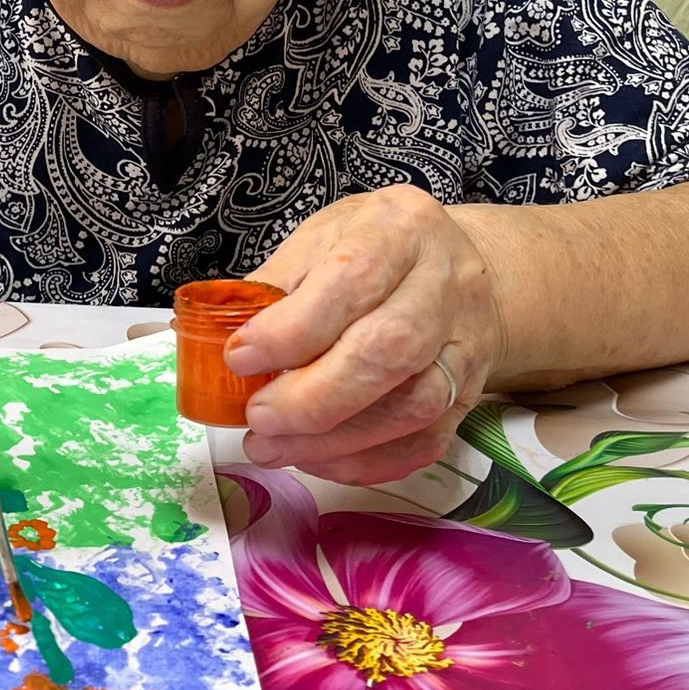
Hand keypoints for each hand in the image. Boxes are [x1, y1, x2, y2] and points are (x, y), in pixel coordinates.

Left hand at [224, 185, 504, 483]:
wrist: (450, 265)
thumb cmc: (374, 249)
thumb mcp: (321, 239)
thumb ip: (275, 287)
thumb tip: (217, 341)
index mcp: (400, 228)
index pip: (352, 280)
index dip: (292, 330)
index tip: (241, 357)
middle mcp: (446, 282)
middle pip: (388, 350)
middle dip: (312, 397)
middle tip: (258, 418)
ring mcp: (467, 341)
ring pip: (412, 406)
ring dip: (333, 440)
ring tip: (275, 446)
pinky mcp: (471, 393)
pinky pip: (426, 441)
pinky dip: (367, 461)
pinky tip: (320, 459)